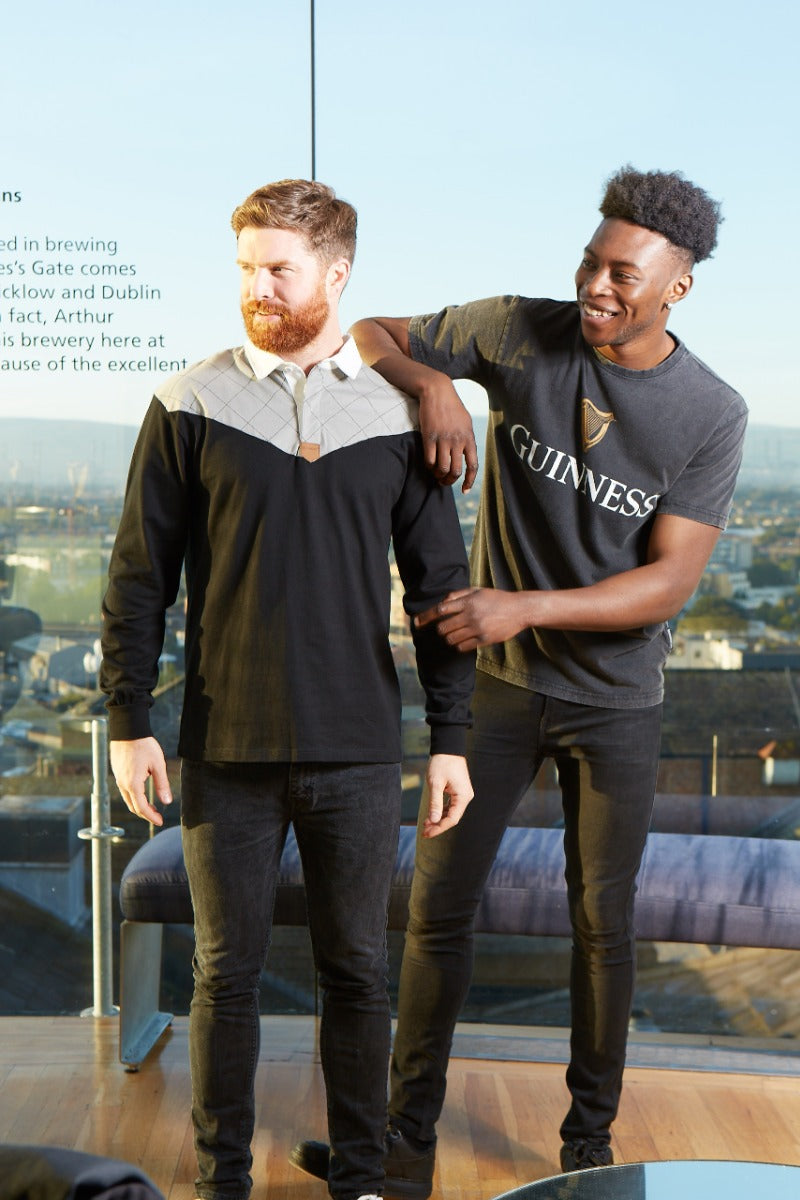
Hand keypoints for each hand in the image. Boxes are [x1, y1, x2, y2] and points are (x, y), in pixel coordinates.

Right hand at [110, 736, 171, 825]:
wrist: (128, 730)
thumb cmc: (144, 745)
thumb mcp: (158, 764)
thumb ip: (162, 784)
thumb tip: (167, 802)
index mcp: (133, 784)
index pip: (141, 808)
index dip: (151, 817)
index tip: (160, 821)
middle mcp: (122, 783)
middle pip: (133, 806)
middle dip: (145, 814)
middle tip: (157, 816)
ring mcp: (118, 778)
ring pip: (128, 799)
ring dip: (139, 806)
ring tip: (152, 807)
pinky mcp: (117, 772)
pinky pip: (124, 790)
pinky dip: (134, 797)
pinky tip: (143, 793)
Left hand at [416, 587, 529, 650]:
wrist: (519, 610)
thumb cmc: (497, 599)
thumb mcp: (478, 591)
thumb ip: (458, 595)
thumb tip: (442, 602)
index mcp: (468, 601)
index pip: (440, 610)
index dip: (426, 617)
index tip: (417, 623)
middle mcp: (471, 615)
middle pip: (443, 628)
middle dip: (439, 630)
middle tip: (443, 629)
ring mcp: (478, 628)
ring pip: (451, 639)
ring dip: (448, 638)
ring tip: (453, 634)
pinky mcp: (484, 639)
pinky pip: (463, 647)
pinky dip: (458, 645)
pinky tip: (462, 640)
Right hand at [418, 377, 478, 491]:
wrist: (437, 391)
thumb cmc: (452, 406)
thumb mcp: (466, 422)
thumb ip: (467, 439)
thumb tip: (466, 455)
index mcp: (469, 438)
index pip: (472, 465)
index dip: (469, 481)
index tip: (464, 490)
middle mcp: (457, 441)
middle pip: (455, 471)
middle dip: (449, 481)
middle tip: (444, 482)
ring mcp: (443, 439)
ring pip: (442, 468)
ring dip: (438, 475)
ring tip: (436, 474)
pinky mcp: (429, 437)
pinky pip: (429, 460)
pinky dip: (429, 466)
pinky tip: (429, 465)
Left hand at [423, 754, 473, 837]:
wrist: (448, 747)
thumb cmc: (441, 763)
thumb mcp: (435, 784)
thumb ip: (435, 803)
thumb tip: (433, 821)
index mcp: (463, 797)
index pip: (452, 819)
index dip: (439, 828)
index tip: (427, 833)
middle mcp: (466, 797)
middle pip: (453, 817)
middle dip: (438, 825)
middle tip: (424, 832)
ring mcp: (463, 794)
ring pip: (451, 812)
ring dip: (439, 819)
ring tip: (425, 825)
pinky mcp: (458, 791)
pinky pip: (451, 805)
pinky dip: (441, 811)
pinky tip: (431, 815)